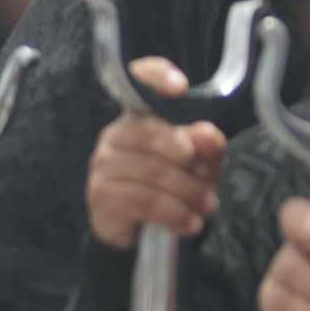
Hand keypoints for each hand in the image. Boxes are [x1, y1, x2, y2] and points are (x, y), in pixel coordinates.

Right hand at [86, 57, 224, 249]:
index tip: (180, 87)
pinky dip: (172, 213)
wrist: (144, 234)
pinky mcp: (100, 194)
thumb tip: (207, 135)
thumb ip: (205, 148)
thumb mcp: (199, 168)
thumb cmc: (173, 190)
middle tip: (210, 182)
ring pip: (149, 171)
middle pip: (149, 133)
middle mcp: (115, 134)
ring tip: (206, 209)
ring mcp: (102, 163)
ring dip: (186, 193)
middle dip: (187, 160)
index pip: (139, 80)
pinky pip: (140, 199)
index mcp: (141, 118)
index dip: (155, 76)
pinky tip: (189, 223)